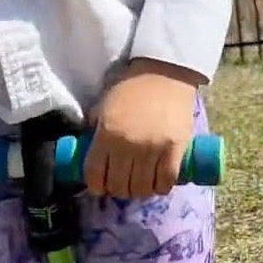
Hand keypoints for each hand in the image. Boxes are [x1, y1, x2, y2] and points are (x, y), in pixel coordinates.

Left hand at [83, 58, 202, 198]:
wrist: (165, 71)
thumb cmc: (131, 88)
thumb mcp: (104, 106)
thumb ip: (95, 129)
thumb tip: (87, 151)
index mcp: (106, 134)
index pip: (95, 175)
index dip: (96, 187)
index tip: (101, 187)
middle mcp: (128, 145)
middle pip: (119, 186)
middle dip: (118, 189)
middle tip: (123, 183)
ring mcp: (153, 149)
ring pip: (142, 189)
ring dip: (139, 191)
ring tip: (140, 184)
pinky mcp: (175, 150)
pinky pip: (165, 182)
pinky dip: (160, 187)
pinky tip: (158, 182)